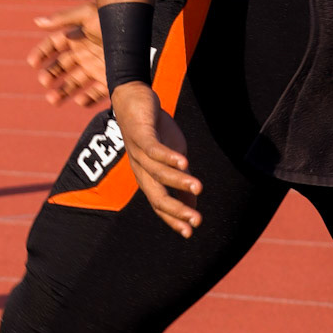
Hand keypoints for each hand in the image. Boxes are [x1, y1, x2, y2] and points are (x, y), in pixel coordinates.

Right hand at [29, 2, 108, 107]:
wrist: (138, 28)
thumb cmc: (112, 17)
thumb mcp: (87, 14)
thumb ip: (62, 19)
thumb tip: (37, 22)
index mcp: (76, 36)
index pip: (53, 46)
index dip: (42, 53)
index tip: (32, 63)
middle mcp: (83, 53)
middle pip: (61, 67)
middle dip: (50, 75)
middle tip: (44, 81)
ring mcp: (95, 67)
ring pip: (74, 83)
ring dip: (63, 91)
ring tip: (53, 100)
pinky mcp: (109, 79)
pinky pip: (95, 92)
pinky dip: (87, 98)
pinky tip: (80, 100)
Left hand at [110, 82, 202, 238]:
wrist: (133, 98)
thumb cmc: (154, 131)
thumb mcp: (172, 158)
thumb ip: (179, 181)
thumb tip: (192, 205)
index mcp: (148, 177)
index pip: (159, 205)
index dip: (173, 219)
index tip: (190, 233)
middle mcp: (140, 169)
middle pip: (156, 196)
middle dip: (176, 210)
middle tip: (195, 221)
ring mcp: (138, 152)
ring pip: (157, 173)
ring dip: (178, 182)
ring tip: (199, 188)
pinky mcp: (140, 133)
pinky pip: (154, 149)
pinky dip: (168, 157)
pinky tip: (184, 162)